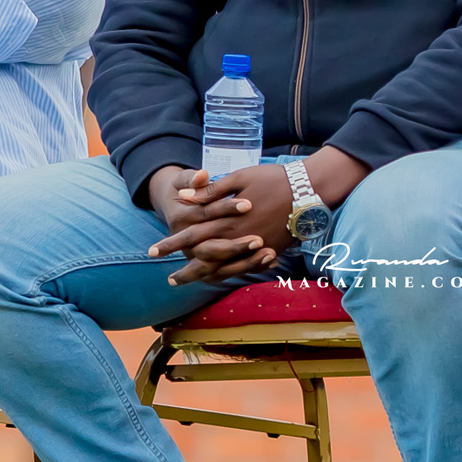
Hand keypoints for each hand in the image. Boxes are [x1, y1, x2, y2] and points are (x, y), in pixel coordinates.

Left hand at [149, 163, 293, 285]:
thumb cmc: (272, 179)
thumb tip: (183, 197)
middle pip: (204, 259)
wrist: (308, 190)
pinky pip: (243, 269)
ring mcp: (253, 248)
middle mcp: (237, 238)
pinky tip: (217, 277)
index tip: (153, 251)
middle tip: (169, 280)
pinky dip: (227, 275)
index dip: (171, 243)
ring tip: (190, 283)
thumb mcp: (239, 178)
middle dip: (185, 270)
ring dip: (203, 276)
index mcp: (227, 219)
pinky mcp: (267, 251)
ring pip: (223, 268)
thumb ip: (210, 191)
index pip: (192, 235)